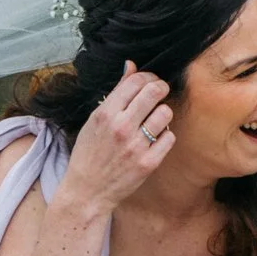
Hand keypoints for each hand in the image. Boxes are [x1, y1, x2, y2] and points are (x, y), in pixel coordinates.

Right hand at [61, 63, 173, 217]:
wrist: (87, 191)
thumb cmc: (90, 152)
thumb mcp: (95, 120)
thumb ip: (116, 92)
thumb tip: (131, 64)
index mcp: (105, 114)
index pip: (136, 81)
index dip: (148, 77)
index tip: (150, 82)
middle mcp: (120, 127)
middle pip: (155, 91)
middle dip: (161, 88)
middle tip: (160, 93)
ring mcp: (135, 146)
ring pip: (166, 113)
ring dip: (163, 113)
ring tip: (154, 120)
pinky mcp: (148, 162)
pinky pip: (170, 137)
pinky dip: (165, 136)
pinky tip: (155, 140)